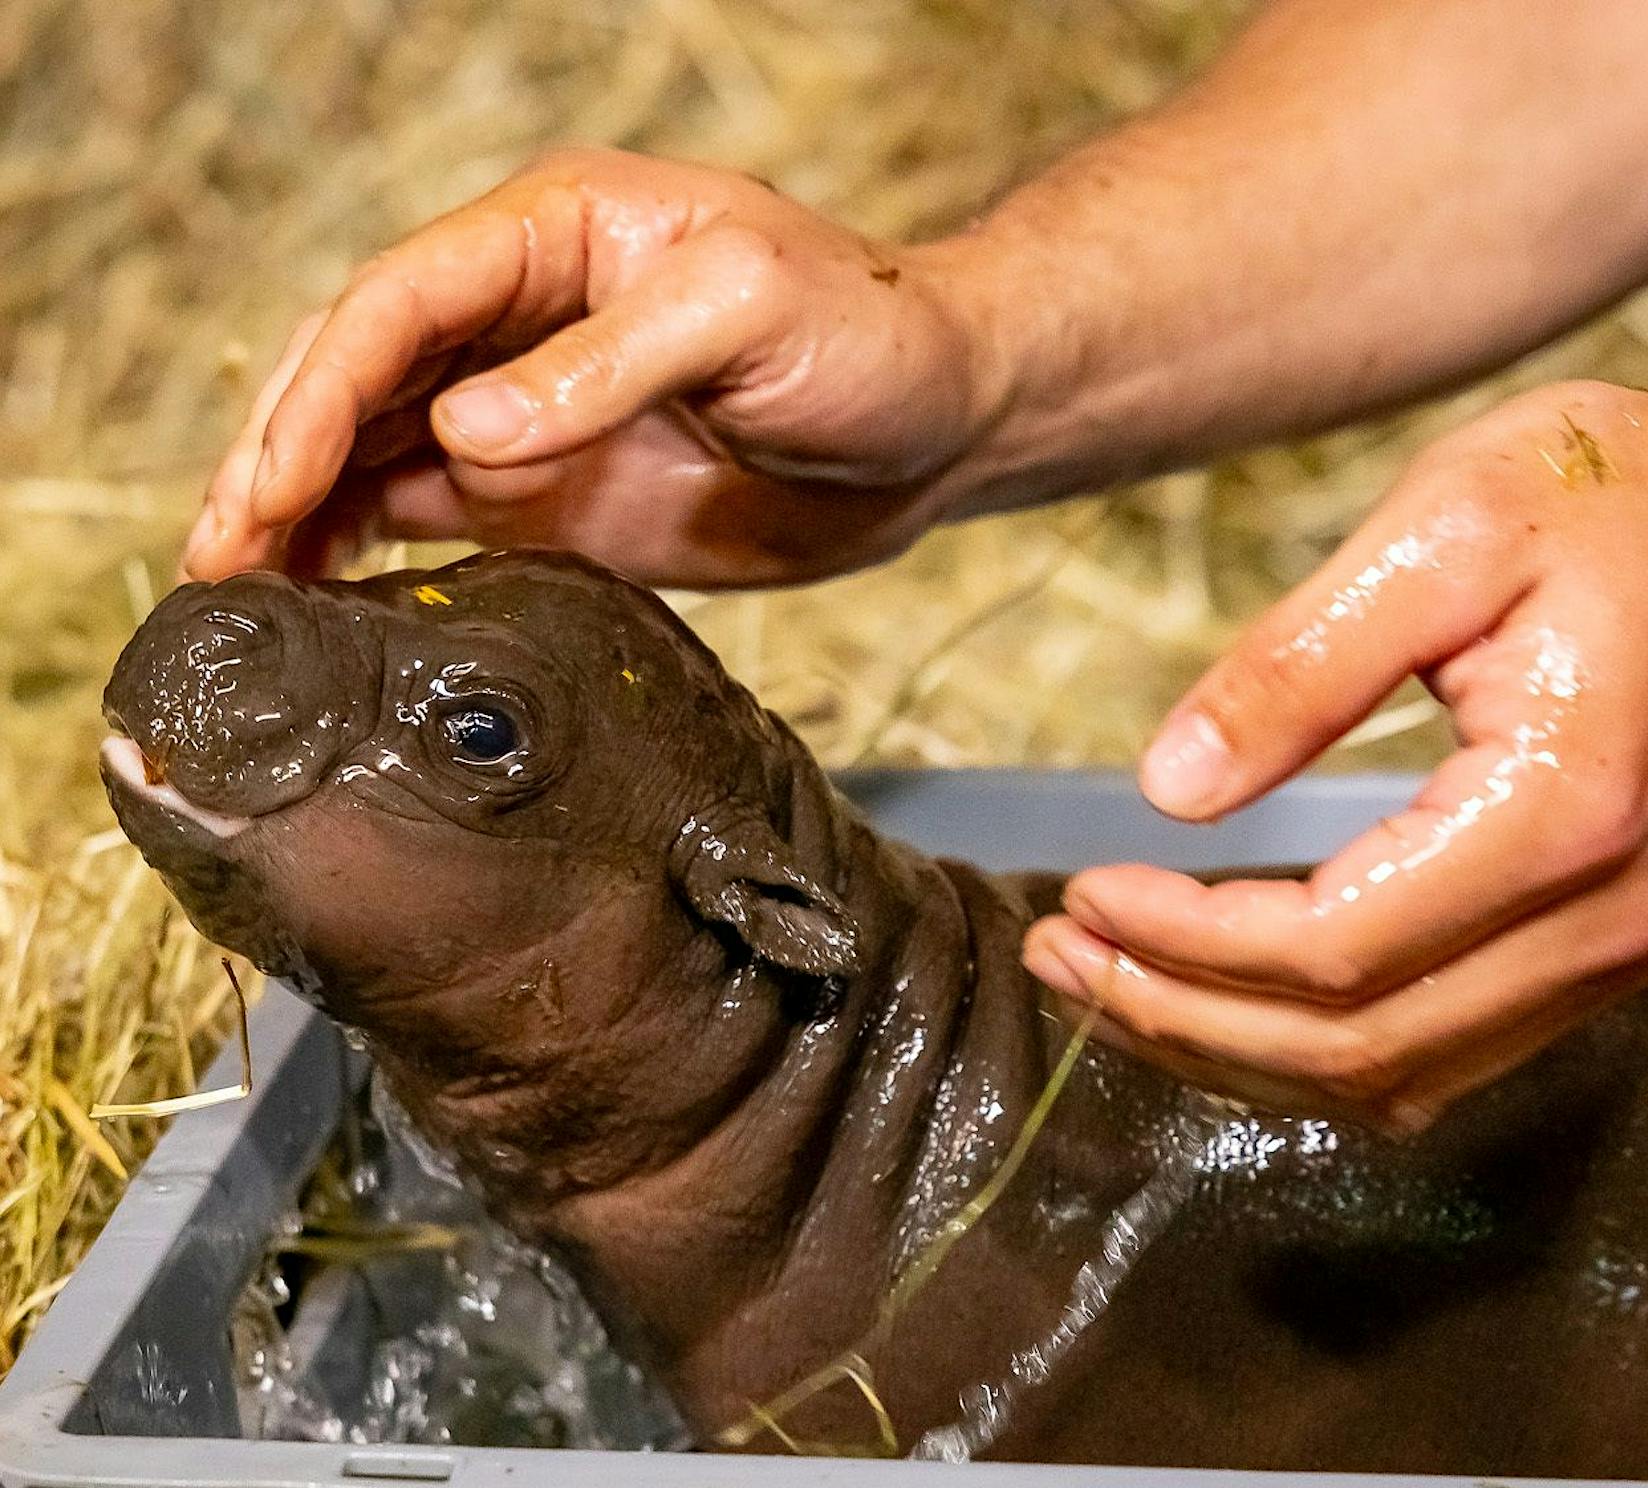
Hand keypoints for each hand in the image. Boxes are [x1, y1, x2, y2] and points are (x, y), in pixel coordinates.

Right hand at [182, 148, 1007, 586]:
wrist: (938, 421)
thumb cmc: (866, 333)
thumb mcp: (750, 314)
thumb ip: (608, 366)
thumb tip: (464, 430)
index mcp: (553, 236)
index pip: (398, 302)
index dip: (322, 390)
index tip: (271, 480)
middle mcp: (521, 321)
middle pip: (360, 376)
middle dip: (278, 456)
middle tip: (215, 554)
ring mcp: (534, 414)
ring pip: (379, 452)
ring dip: (302, 514)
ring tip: (235, 591)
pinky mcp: (558, 497)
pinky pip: (436, 519)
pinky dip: (368, 553)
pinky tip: (321, 598)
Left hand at [1025, 362, 1647, 1129]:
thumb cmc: (1623, 501)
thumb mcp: (1445, 529)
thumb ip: (1298, 665)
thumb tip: (1167, 790)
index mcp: (1562, 811)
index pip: (1333, 949)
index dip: (1186, 944)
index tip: (1084, 894)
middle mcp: (1599, 921)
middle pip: (1350, 1048)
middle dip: (1180, 1017)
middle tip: (1060, 957)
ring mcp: (1609, 957)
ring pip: (1386, 1077)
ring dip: (1230, 1050)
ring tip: (1108, 981)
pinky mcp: (1595, 955)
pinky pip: (1430, 1054)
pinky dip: (1307, 1047)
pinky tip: (1219, 995)